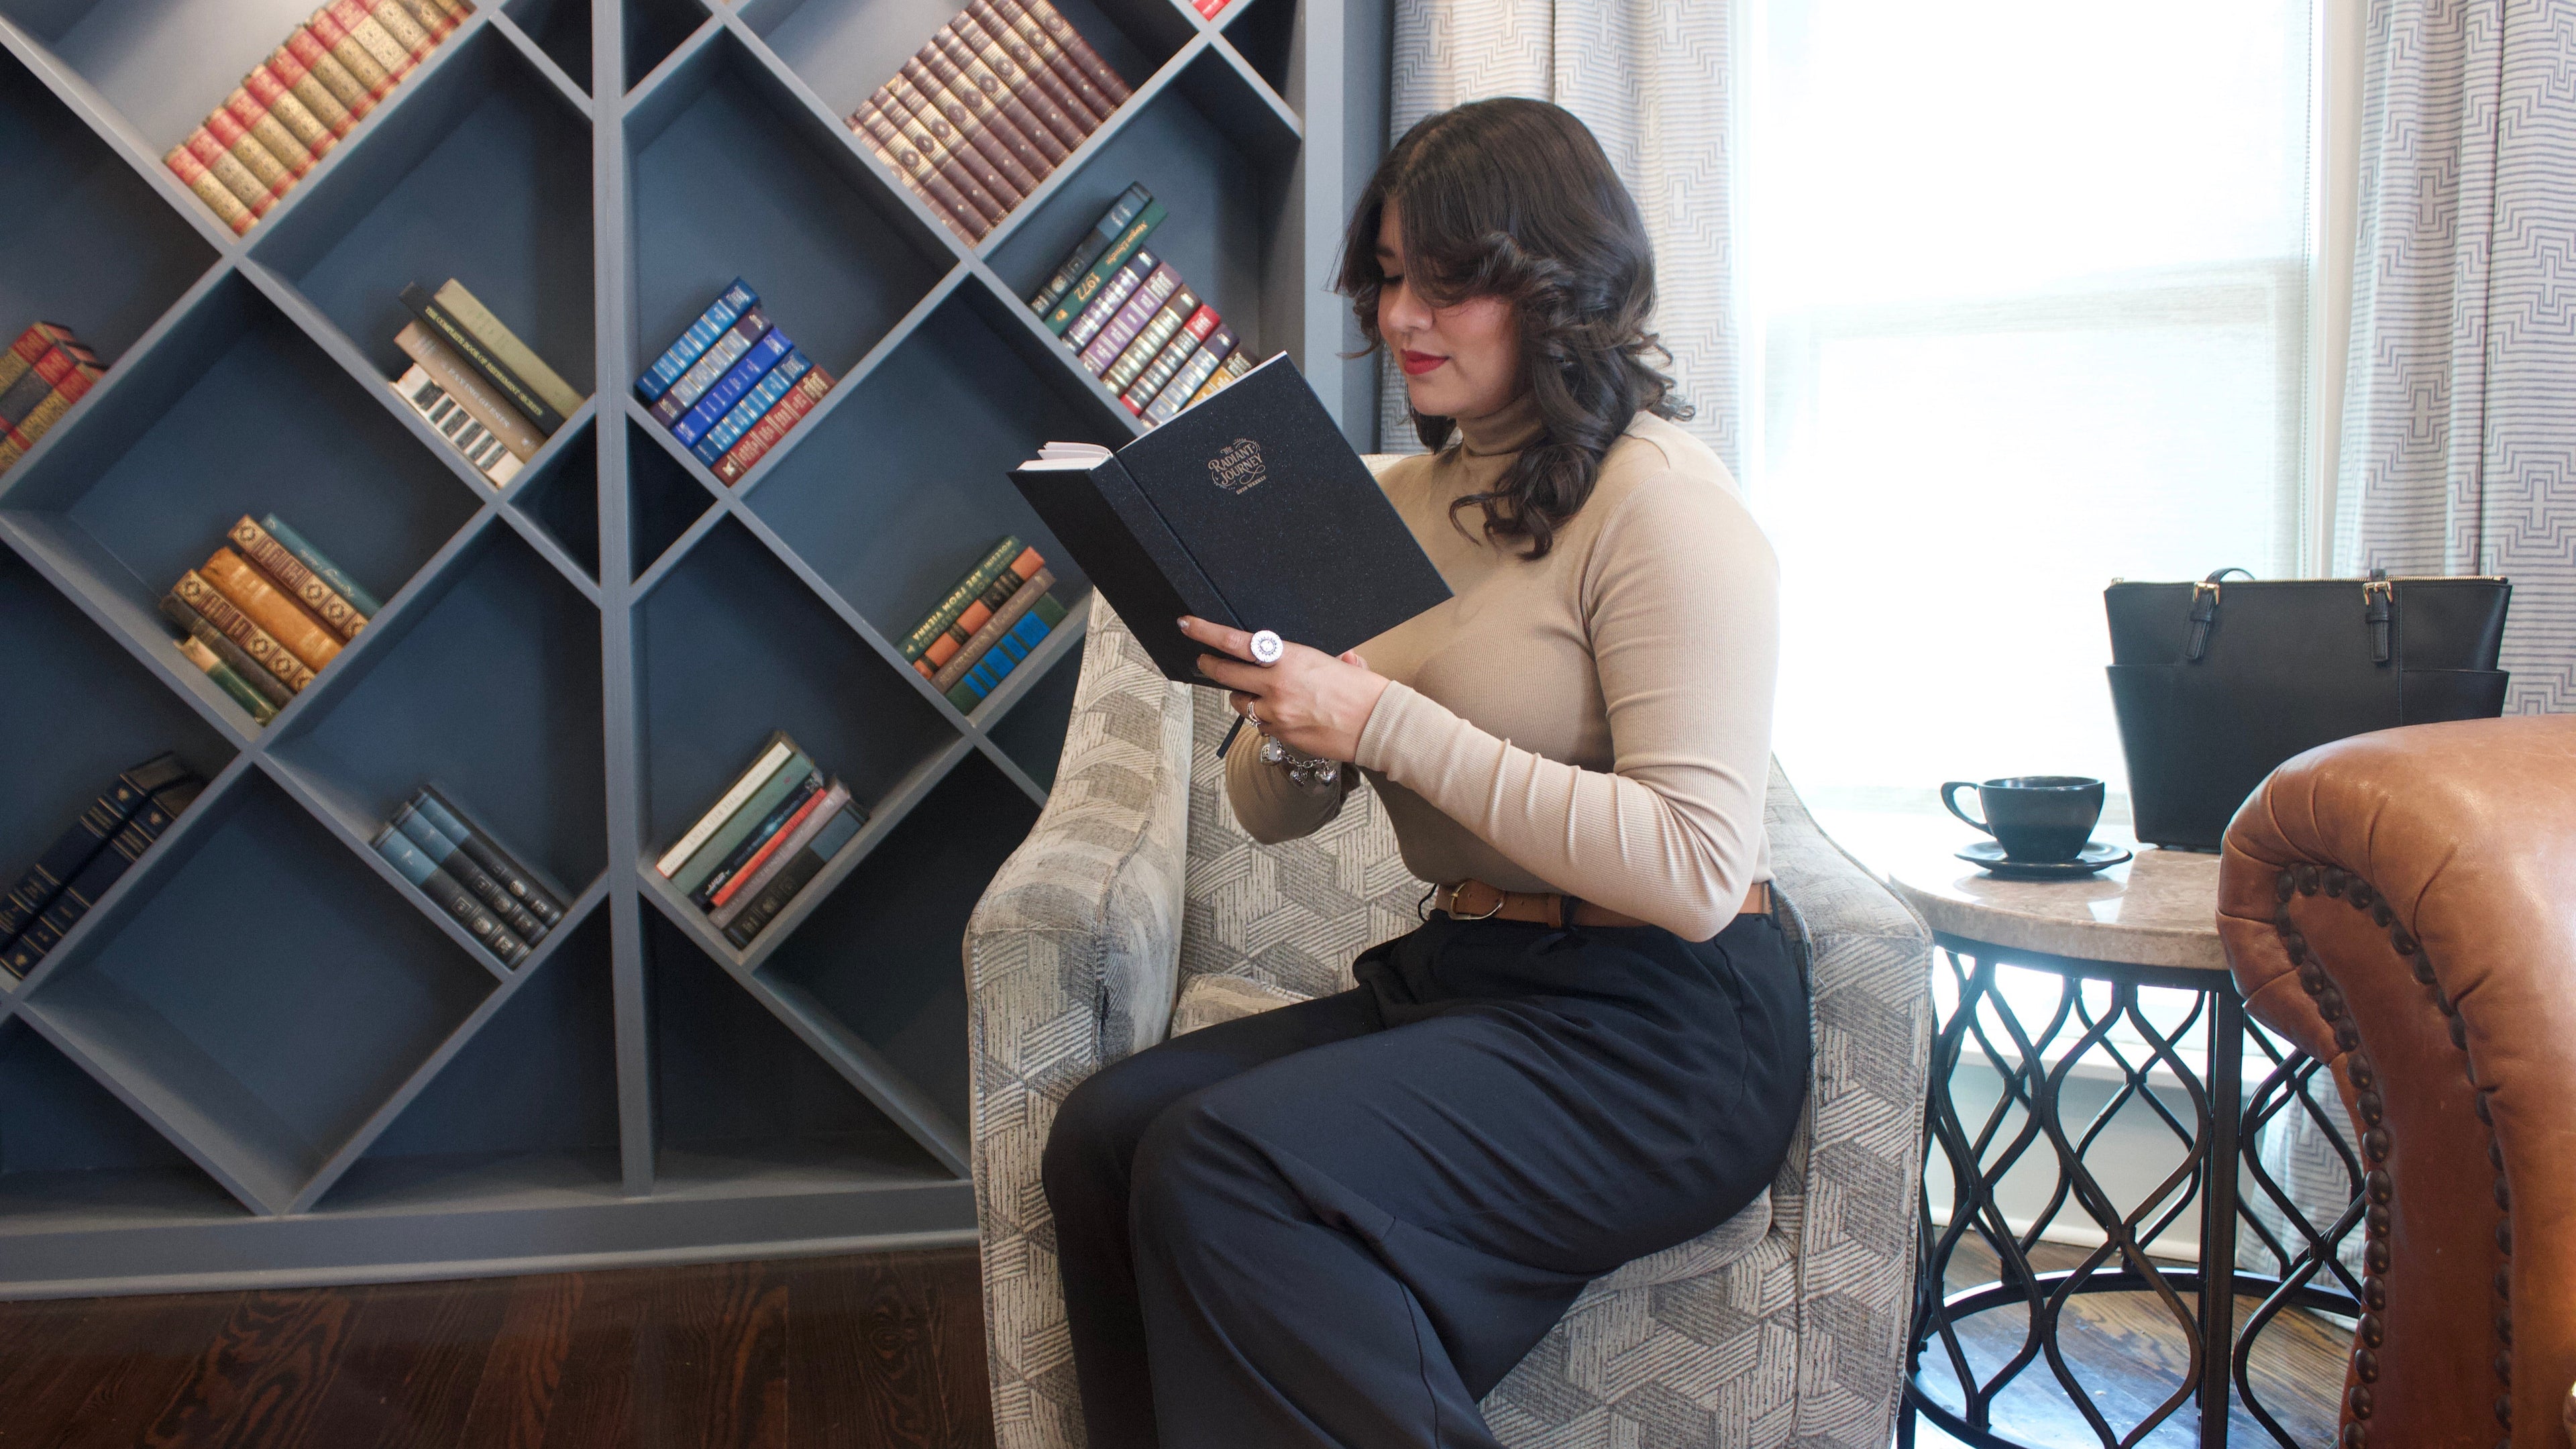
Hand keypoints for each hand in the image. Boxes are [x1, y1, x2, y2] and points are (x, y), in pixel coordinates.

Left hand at [1181, 616, 1388, 763]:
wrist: (1377, 725)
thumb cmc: (1363, 691)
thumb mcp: (1339, 662)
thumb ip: (1325, 659)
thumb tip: (1339, 658)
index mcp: (1289, 658)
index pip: (1235, 642)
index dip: (1206, 632)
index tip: (1188, 624)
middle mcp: (1276, 685)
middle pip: (1225, 673)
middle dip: (1209, 665)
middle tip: (1203, 660)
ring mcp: (1276, 712)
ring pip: (1241, 702)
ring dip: (1244, 696)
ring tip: (1261, 693)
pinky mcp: (1281, 734)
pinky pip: (1261, 724)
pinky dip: (1266, 718)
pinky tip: (1285, 714)